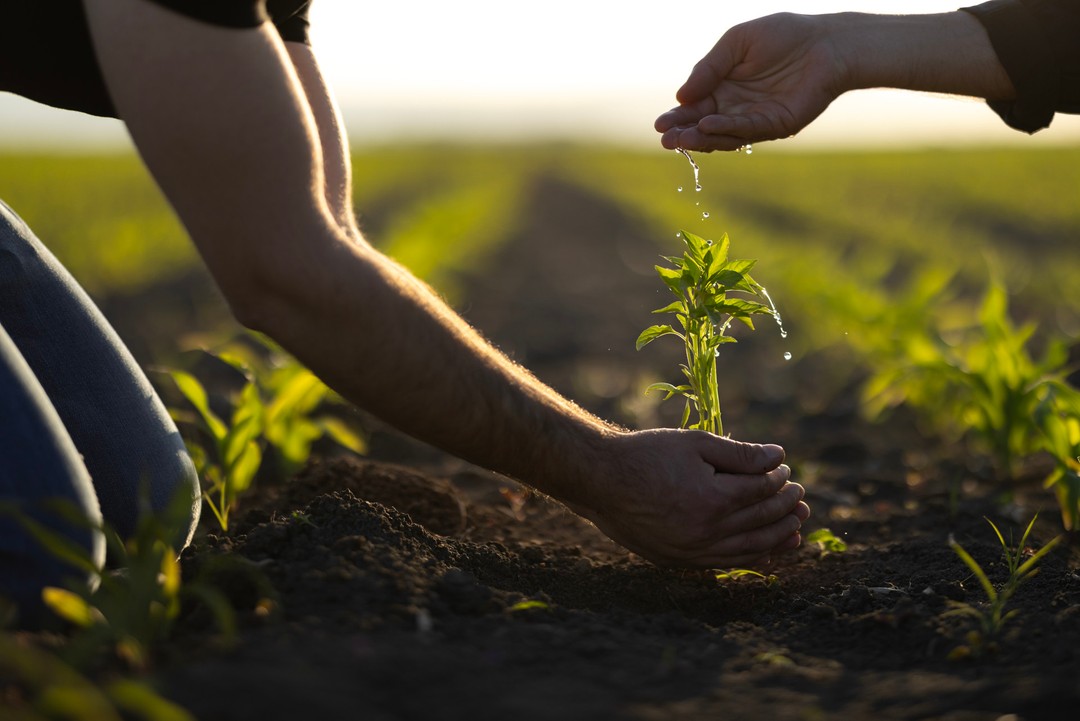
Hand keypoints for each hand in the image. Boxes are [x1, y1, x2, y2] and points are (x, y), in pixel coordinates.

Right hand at [568, 429, 808, 568]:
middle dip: (785, 508)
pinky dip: (752, 558)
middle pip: (760, 521)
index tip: (784, 469)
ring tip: (797, 527)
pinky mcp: (681, 561)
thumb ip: (739, 454)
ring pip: (749, 549)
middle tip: (800, 497)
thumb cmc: (647, 455)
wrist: (601, 481)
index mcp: (712, 499)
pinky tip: (767, 552)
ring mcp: (693, 551)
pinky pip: (726, 564)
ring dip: (778, 538)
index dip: (778, 479)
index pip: (760, 491)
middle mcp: (706, 532)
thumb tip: (779, 457)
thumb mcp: (695, 444)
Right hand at [655, 13, 847, 151]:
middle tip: (664, 139)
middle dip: (683, 133)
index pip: (695, 107)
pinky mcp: (776, 125)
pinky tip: (707, 126)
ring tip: (679, 138)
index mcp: (724, 88)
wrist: (827, 42)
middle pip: (704, 126)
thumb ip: (709, 68)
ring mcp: (756, 119)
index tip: (659, 124)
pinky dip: (726, 129)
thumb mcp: (736, 43)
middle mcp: (737, 108)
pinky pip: (747, 130)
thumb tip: (681, 96)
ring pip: (723, 134)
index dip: (677, 117)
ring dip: (700, 138)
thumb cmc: (783, 36)